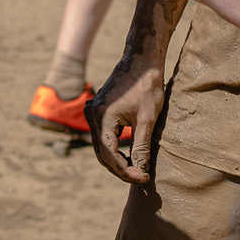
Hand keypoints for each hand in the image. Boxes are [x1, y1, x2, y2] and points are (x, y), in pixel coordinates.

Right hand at [85, 52, 162, 183]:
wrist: (141, 61)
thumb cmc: (147, 87)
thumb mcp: (148, 119)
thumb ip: (141, 147)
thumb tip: (140, 172)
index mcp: (103, 117)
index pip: (109, 153)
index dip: (125, 170)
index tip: (143, 179)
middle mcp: (92, 115)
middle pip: (101, 152)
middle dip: (120, 169)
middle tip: (140, 179)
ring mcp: (92, 112)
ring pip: (100, 146)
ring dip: (116, 161)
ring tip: (136, 171)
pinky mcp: (97, 110)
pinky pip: (102, 136)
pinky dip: (113, 149)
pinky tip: (128, 157)